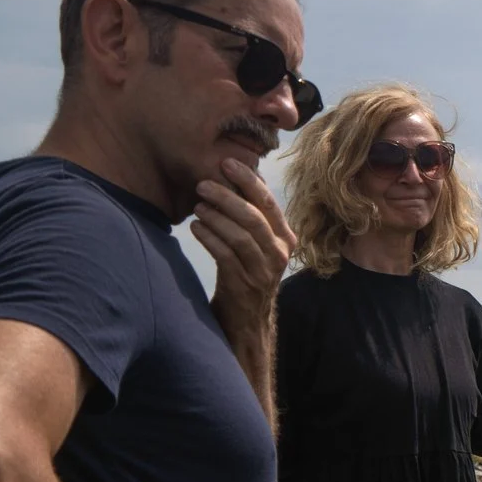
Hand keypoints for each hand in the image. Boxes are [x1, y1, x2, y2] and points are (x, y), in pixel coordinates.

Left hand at [192, 159, 295, 331]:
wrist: (246, 318)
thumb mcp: (258, 244)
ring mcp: (264, 270)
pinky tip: (195, 227)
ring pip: (241, 235)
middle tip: (202, 183)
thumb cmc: (246, 272)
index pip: (269, 202)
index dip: (248, 180)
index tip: (226, 163)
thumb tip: (235, 177)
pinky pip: (226, 255)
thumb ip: (253, 217)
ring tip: (197, 206)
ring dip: (215, 217)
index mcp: (286, 237)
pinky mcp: (245, 284)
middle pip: (254, 217)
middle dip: (227, 196)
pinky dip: (209, 238)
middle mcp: (280, 253)